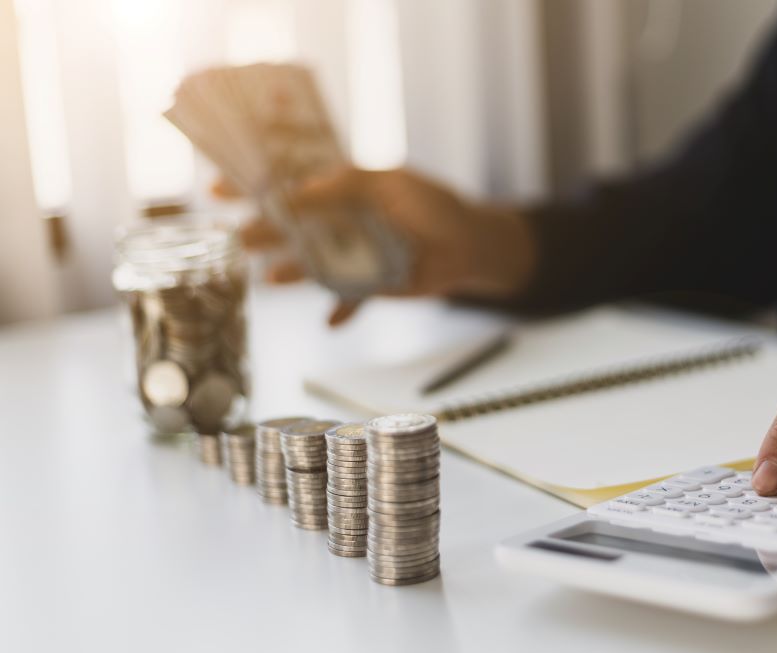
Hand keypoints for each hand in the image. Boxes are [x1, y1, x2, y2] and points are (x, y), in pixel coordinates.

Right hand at [234, 167, 536, 323]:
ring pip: (311, 265)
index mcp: (336, 193)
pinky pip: (348, 300)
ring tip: (271, 277)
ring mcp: (349, 257)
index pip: (286, 185)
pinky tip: (331, 320)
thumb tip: (297, 194)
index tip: (217, 186)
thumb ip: (343, 187)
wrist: (468, 243)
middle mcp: (336, 226)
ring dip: (290, 272)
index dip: (252, 185)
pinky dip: (342, 311)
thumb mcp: (388, 183)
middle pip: (289, 229)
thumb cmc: (429, 203)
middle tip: (234, 235)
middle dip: (261, 231)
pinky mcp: (368, 285)